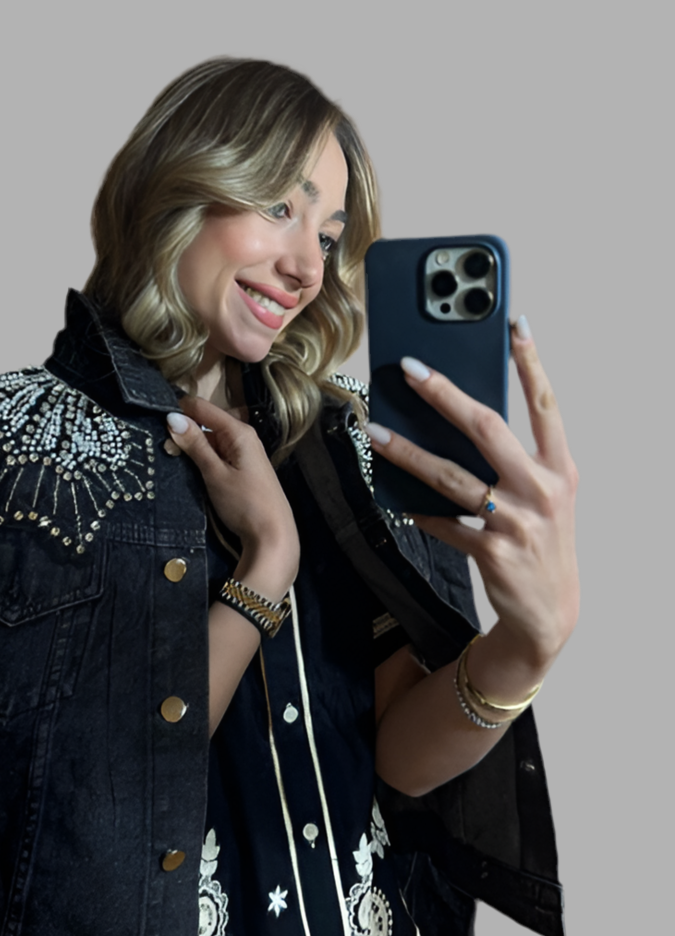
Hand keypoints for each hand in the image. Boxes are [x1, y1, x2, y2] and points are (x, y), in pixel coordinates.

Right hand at [167, 396, 299, 596]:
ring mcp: (244, 454)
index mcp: (238, 431)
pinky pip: (218, 456)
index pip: (202, 407)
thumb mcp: (215, 473)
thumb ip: (195, 445)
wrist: (273, 535)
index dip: (179, 411)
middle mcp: (243, 437)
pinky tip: (191, 471)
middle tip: (163, 450)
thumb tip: (172, 417)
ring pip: (210, 441)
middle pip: (206, 423)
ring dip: (191, 449)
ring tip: (172, 461)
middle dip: (183, 433)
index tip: (156, 423)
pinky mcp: (242, 470)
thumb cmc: (245, 503)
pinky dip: (203, 460)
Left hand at [366, 317, 578, 671]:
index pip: (545, 403)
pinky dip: (416, 511)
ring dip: (408, 453)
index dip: (530, 362)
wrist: (549, 612)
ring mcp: (517, 522)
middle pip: (487, 428)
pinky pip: (443, 525)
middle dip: (445, 394)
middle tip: (410, 369)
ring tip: (376, 433)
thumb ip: (516, 459)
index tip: (513, 323)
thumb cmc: (541, 541)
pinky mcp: (492, 553)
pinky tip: (393, 498)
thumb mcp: (545, 496)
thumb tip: (462, 417)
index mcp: (560, 468)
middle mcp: (542, 490)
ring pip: (451, 477)